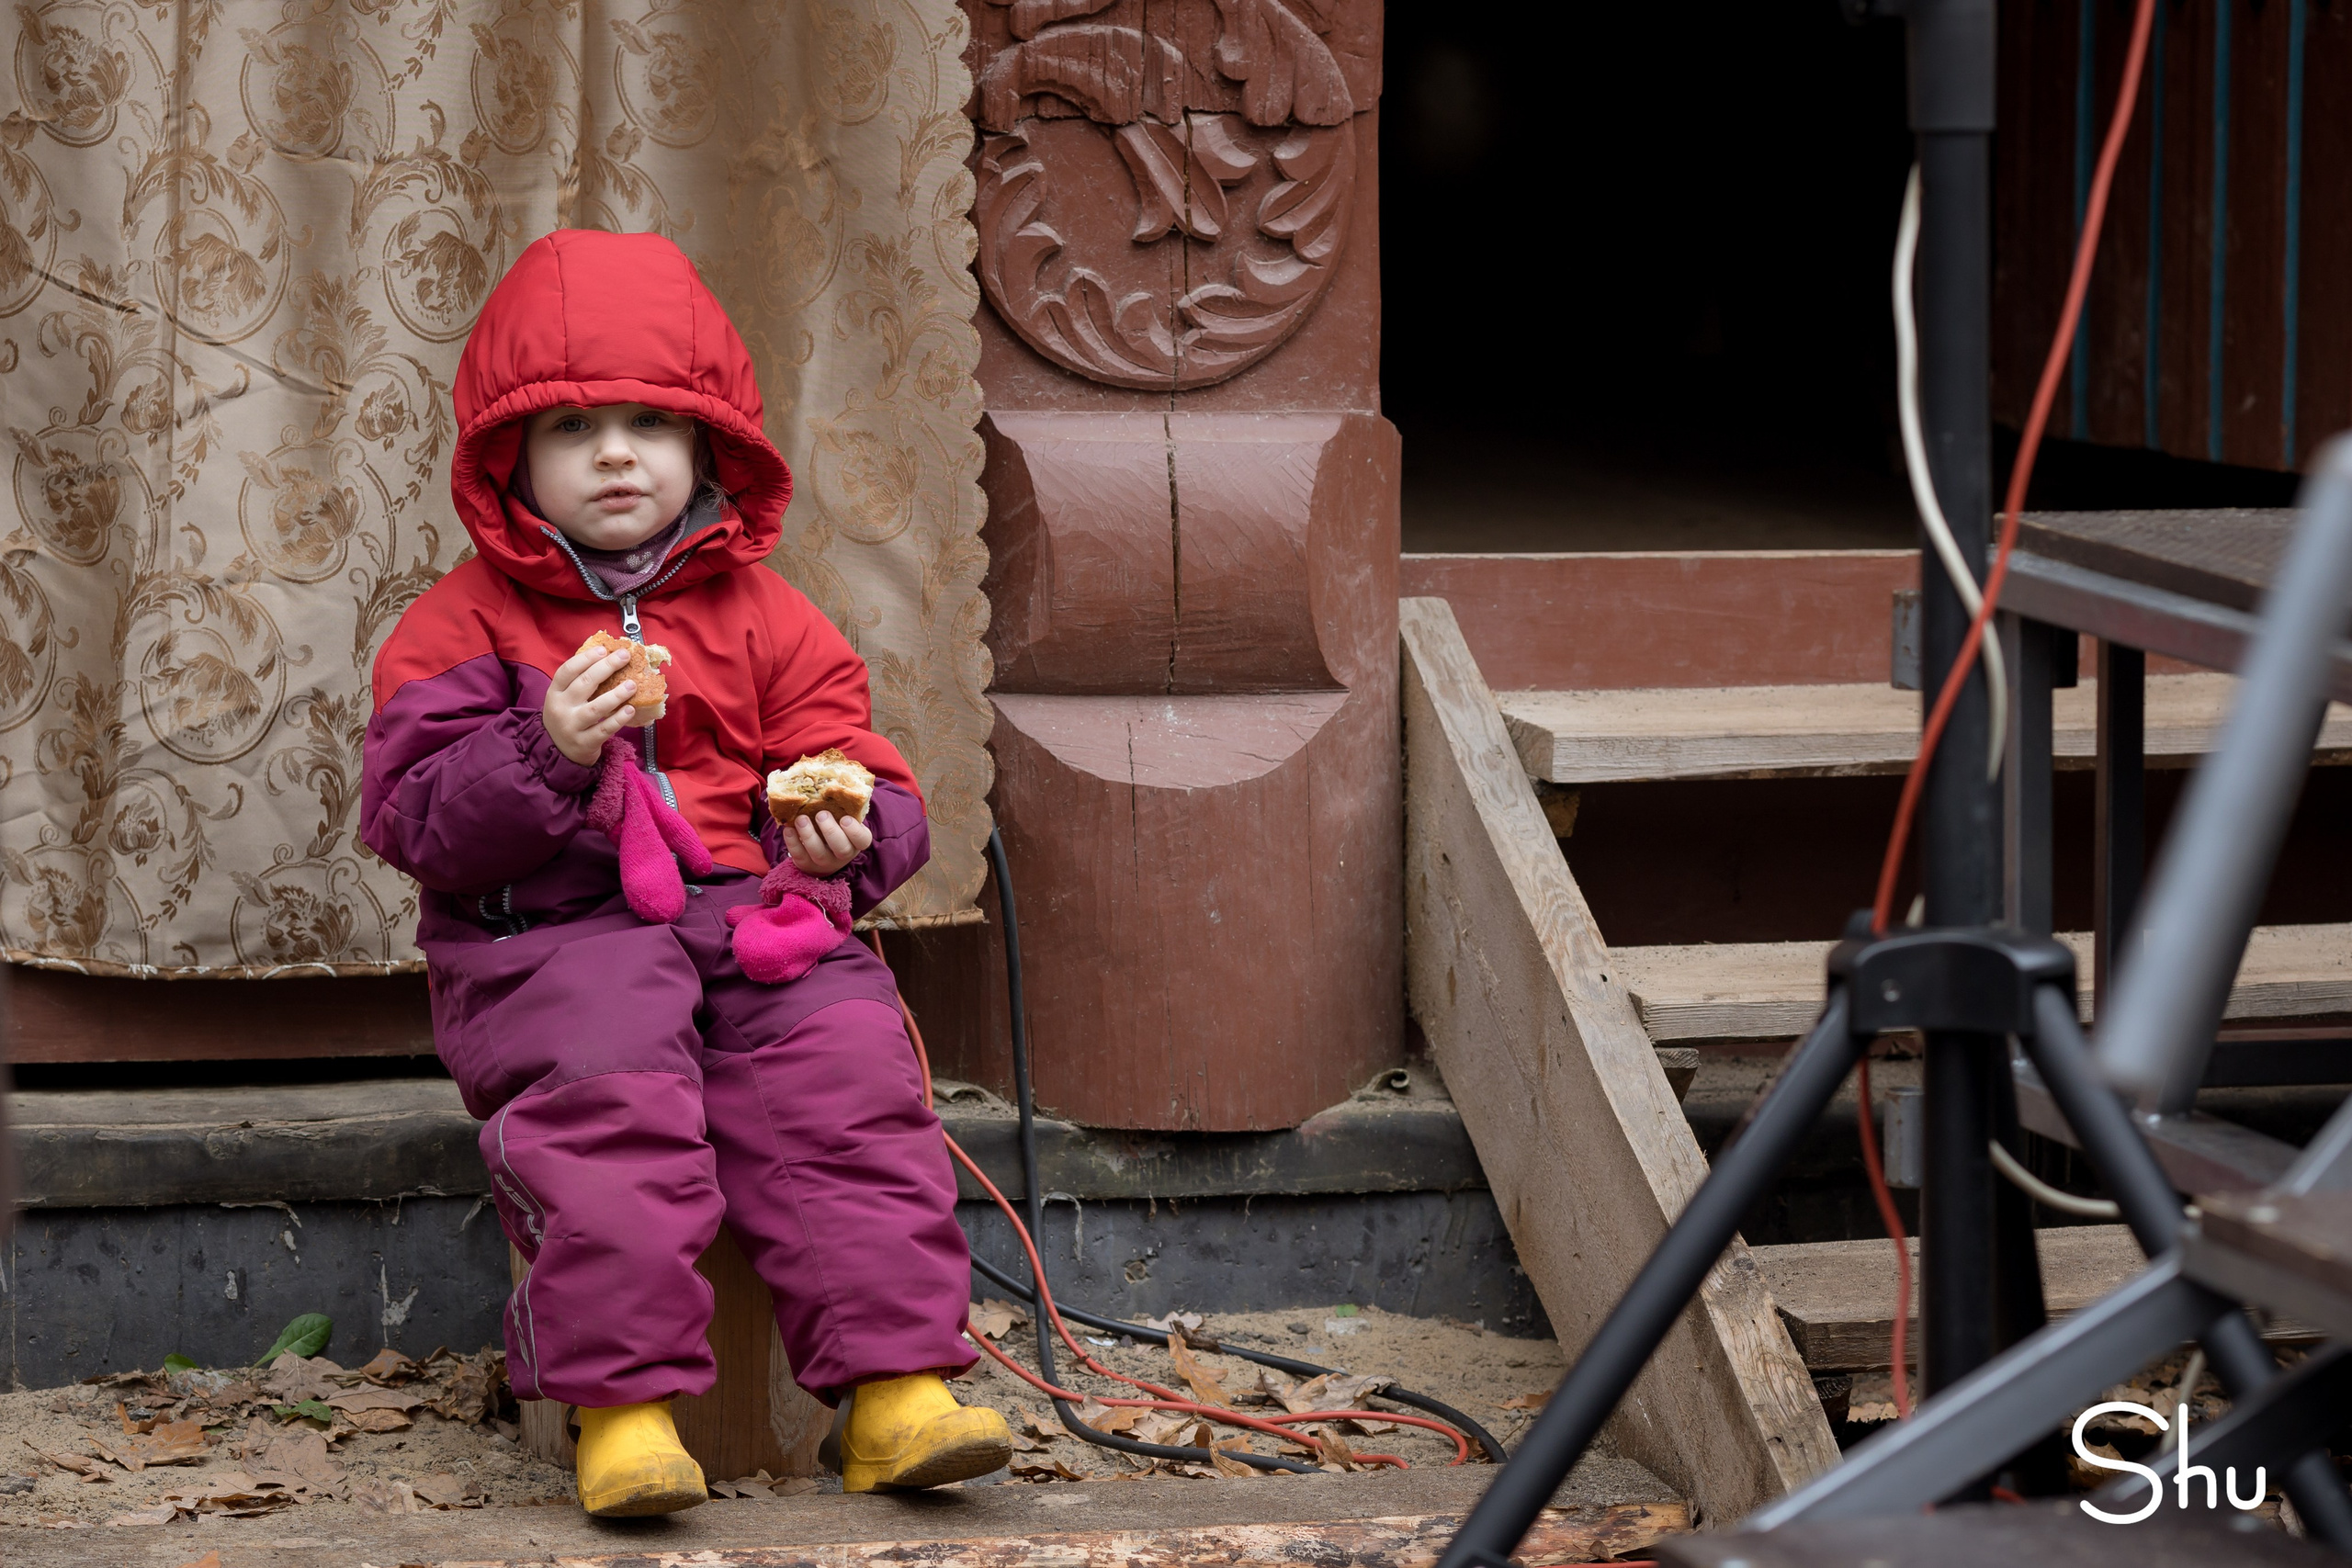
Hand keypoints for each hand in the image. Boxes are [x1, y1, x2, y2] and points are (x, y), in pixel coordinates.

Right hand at [543, 644, 638, 767]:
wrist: (557, 752)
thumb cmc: (567, 716)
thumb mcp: (564, 698)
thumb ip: (579, 681)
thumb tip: (608, 656)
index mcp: (555, 692)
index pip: (567, 671)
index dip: (586, 658)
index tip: (604, 649)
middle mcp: (561, 708)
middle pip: (584, 684)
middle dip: (605, 667)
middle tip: (624, 656)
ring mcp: (572, 727)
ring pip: (595, 708)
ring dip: (616, 695)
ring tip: (632, 684)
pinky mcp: (585, 743)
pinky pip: (604, 730)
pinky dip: (618, 719)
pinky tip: (630, 709)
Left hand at [782, 810, 872, 876]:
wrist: (822, 852)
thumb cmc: (836, 828)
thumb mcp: (844, 819)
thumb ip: (843, 806)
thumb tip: (833, 779)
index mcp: (856, 841)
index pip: (862, 840)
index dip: (855, 831)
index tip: (846, 818)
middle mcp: (843, 854)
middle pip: (841, 848)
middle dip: (830, 831)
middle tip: (821, 814)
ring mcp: (824, 861)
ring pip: (818, 853)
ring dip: (808, 834)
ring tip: (801, 818)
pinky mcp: (806, 864)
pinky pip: (799, 855)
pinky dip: (793, 842)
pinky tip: (789, 828)